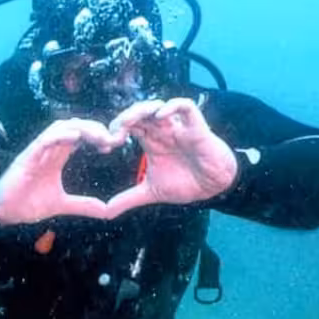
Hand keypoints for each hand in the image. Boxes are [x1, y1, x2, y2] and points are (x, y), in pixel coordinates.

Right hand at [0, 118, 121, 224]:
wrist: (5, 213)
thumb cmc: (27, 204)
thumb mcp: (62, 205)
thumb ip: (83, 205)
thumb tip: (106, 211)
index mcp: (56, 157)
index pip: (78, 137)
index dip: (95, 136)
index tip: (111, 144)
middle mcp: (48, 150)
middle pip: (73, 126)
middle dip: (93, 128)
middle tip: (110, 138)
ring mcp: (37, 151)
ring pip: (60, 128)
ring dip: (81, 128)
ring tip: (98, 135)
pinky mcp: (27, 157)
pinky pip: (44, 140)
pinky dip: (60, 135)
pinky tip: (75, 137)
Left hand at [104, 98, 237, 217]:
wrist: (213, 188)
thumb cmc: (186, 184)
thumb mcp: (151, 193)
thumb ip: (128, 199)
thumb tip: (106, 213)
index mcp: (150, 141)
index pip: (128, 125)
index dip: (114, 130)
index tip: (105, 146)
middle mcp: (162, 131)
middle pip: (139, 112)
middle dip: (124, 117)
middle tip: (113, 133)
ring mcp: (178, 127)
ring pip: (157, 105)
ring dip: (142, 110)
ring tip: (129, 122)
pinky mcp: (196, 127)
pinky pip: (185, 106)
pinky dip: (172, 106)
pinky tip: (160, 116)